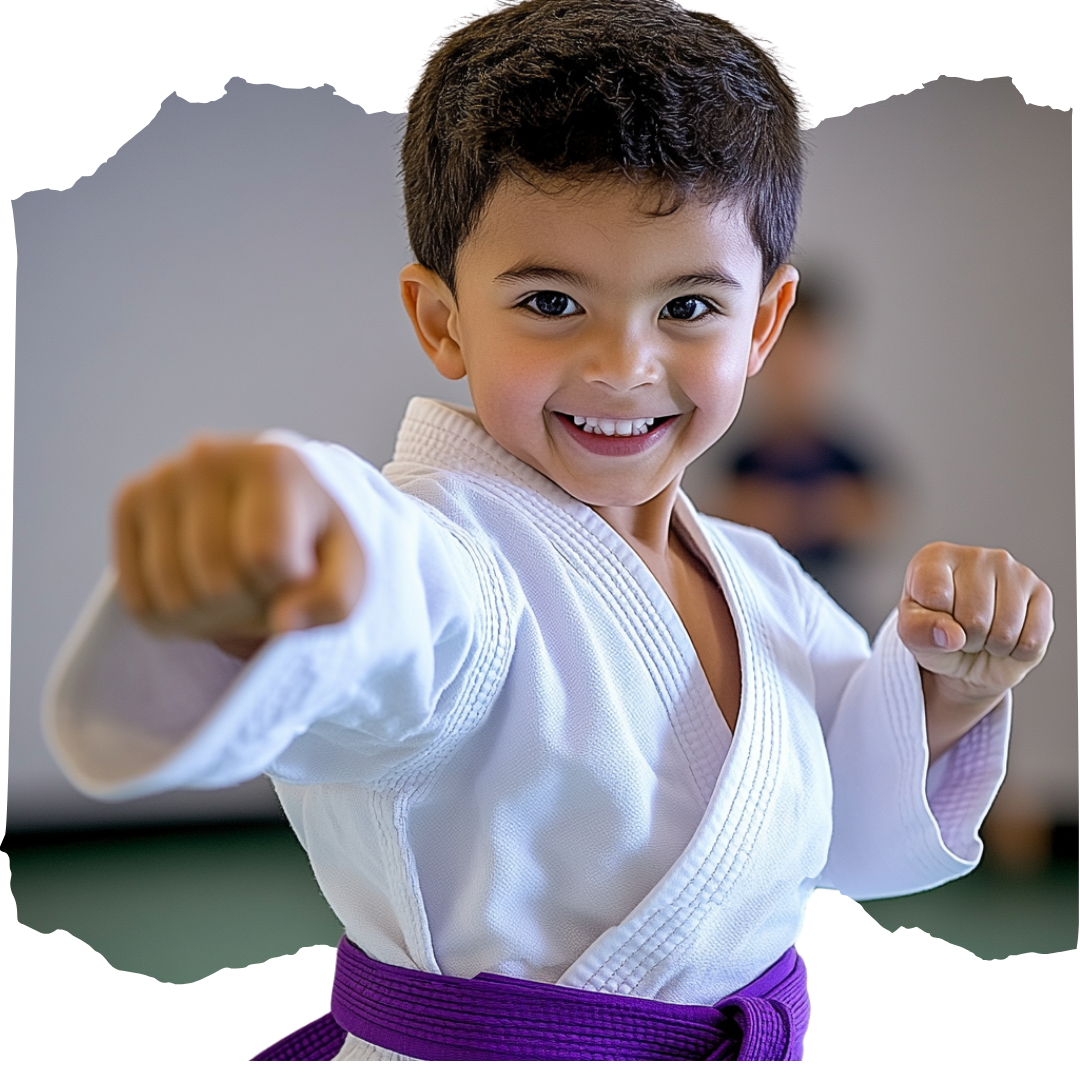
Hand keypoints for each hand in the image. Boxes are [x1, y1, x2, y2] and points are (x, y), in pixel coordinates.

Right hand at [113, 438, 365, 656]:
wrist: (277, 501)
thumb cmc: (315, 540)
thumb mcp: (349, 570)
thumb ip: (333, 600)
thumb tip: (282, 623)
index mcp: (274, 463)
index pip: (266, 558)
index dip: (285, 584)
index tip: (300, 567)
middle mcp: (209, 458)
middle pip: (215, 584)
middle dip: (247, 605)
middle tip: (266, 585)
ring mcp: (162, 478)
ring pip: (173, 598)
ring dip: (210, 617)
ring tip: (236, 587)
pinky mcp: (129, 502)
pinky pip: (139, 601)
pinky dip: (173, 617)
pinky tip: (200, 587)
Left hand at [897, 542, 1052, 759]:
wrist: (964, 652)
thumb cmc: (933, 632)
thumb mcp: (911, 634)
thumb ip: (918, 632)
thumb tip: (952, 635)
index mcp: (936, 557)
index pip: (935, 596)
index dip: (932, 622)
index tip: (932, 617)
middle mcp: (977, 556)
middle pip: (974, 618)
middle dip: (964, 638)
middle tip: (959, 631)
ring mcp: (1013, 570)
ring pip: (1005, 632)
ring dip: (990, 646)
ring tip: (981, 634)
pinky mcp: (1041, 592)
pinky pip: (1031, 641)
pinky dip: (1016, 652)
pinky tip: (1006, 638)